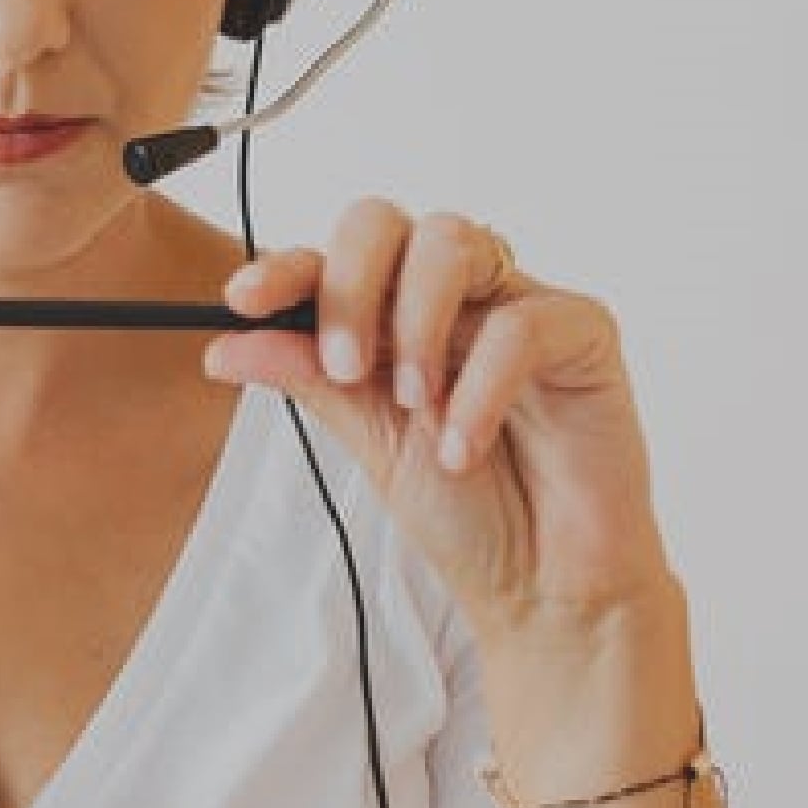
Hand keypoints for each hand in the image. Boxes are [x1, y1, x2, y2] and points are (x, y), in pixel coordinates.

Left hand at [201, 200, 678, 642]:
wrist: (541, 584)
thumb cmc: (467, 509)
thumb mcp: (368, 438)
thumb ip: (309, 379)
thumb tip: (224, 346)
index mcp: (397, 314)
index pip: (333, 259)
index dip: (285, 268)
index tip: (242, 301)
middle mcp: (455, 296)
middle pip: (386, 223)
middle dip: (350, 286)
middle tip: (344, 366)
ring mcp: (519, 303)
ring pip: (452, 242)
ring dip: (415, 324)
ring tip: (414, 405)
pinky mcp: (583, 332)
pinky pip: (521, 323)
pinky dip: (480, 387)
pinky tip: (464, 447)